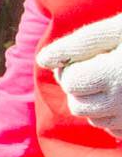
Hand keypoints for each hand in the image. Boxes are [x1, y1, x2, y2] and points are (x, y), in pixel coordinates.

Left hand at [39, 11, 121, 132]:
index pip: (70, 81)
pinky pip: (113, 128)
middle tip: (98, 67)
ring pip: (94, 118)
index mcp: (113, 74)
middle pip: (78, 105)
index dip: (71, 67)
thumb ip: (80, 43)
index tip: (84, 56)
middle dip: (81, 88)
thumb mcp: (117, 28)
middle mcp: (121, 101)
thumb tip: (43, 60)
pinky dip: (113, 115)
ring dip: (96, 101)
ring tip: (115, 78)